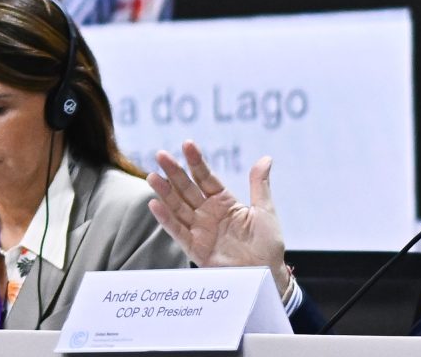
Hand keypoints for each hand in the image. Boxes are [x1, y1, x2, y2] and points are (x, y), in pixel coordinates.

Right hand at [147, 141, 288, 293]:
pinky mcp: (196, 249)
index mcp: (224, 202)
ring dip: (165, 193)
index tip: (187, 144)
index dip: (196, 162)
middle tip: (161, 155)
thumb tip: (265, 158)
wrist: (266, 276)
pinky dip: (166, 219)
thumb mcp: (264, 211)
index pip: (206, 177)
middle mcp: (208, 213)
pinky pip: (178, 232)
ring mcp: (200, 230)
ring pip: (178, 207)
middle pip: (187, 189)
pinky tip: (155, 205)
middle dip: (174, 173)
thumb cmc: (268, 245)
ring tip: (152, 176)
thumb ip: (259, 185)